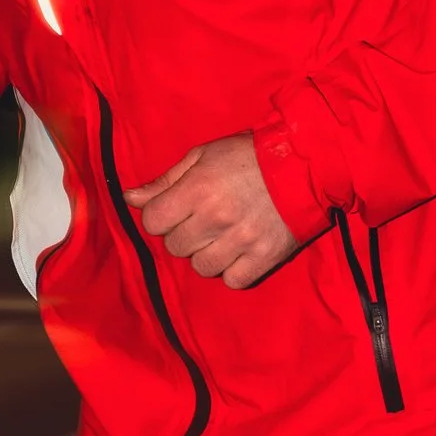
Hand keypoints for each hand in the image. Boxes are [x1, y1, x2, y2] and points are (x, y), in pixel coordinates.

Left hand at [126, 133, 298, 286]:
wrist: (306, 162)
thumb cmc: (249, 154)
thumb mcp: (203, 156)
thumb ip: (165, 180)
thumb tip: (129, 198)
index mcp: (197, 189)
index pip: (153, 222)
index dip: (161, 216)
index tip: (177, 209)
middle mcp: (216, 218)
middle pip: (175, 246)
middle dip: (185, 234)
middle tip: (205, 219)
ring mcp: (241, 241)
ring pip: (201, 267)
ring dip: (207, 254)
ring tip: (223, 236)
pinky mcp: (265, 257)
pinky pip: (232, 281)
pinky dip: (233, 270)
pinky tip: (240, 252)